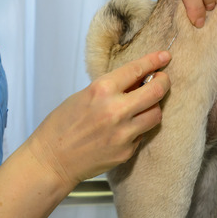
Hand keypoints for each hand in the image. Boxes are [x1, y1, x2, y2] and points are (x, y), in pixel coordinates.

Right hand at [28, 51, 171, 186]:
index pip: (137, 69)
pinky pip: (142, 134)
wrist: (52, 160)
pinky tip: (123, 129)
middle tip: (162, 79)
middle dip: (163, 82)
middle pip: (156, 91)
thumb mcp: (84, 96)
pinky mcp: (126, 151)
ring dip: (153, 107)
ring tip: (142, 106)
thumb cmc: (62, 126)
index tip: (164, 57)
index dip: (154, 61)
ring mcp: (123, 133)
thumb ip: (111, 88)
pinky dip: (138, 129)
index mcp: (101, 90)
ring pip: (156, 114)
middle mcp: (116, 110)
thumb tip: (137, 80)